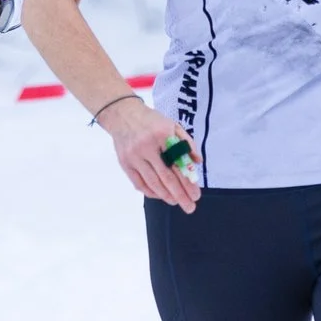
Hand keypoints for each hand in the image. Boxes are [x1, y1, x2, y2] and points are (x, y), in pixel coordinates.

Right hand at [99, 95, 201, 213]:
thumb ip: (187, 142)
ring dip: (166, 196)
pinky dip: (150, 192)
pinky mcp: (124, 163)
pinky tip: (160, 196)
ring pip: (152, 182)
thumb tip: (197, 162)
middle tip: (189, 207)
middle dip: (179, 195)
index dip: (188, 182)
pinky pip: (138, 183)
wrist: (122, 114)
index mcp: (162, 135)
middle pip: (166, 177)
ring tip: (176, 202)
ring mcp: (134, 156)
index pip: (178, 164)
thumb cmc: (151, 121)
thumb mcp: (172, 125)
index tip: (196, 195)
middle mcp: (147, 146)